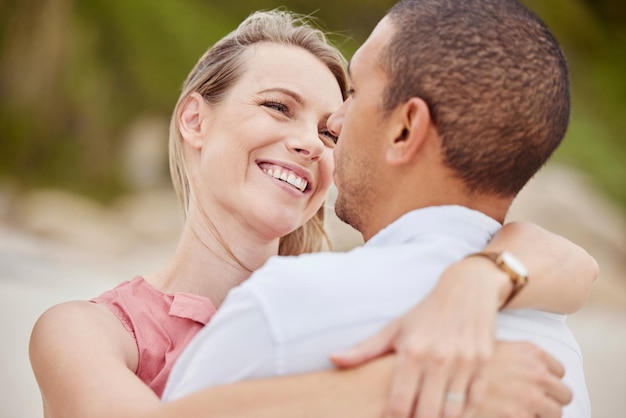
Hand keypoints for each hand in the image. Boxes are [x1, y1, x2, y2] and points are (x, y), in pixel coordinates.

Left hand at [331, 259, 503, 417]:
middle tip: (410, 417)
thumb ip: (364, 349)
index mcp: (412, 352)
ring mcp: (464, 363)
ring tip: (427, 415)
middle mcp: (439, 359)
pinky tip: (449, 413)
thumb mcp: (394, 328)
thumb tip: (332, 359)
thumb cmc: (426, 313)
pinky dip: (463, 415)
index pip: (399, 404)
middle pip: (427, 415)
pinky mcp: (484, 365)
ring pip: (452, 414)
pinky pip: (474, 404)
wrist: (468, 290)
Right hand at [472, 341, 571, 417]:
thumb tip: (524, 374)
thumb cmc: (466, 361)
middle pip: (563, 394)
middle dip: (550, 400)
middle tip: (533, 405)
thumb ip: (517, 358)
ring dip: (541, 415)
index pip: (559, 371)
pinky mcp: (520, 416)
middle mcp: (536, 373)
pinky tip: (509, 415)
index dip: (548, 381)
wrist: (446, 378)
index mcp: (531, 352)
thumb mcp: (495, 348)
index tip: (538, 387)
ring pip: (556, 413)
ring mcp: (531, 396)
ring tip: (521, 412)